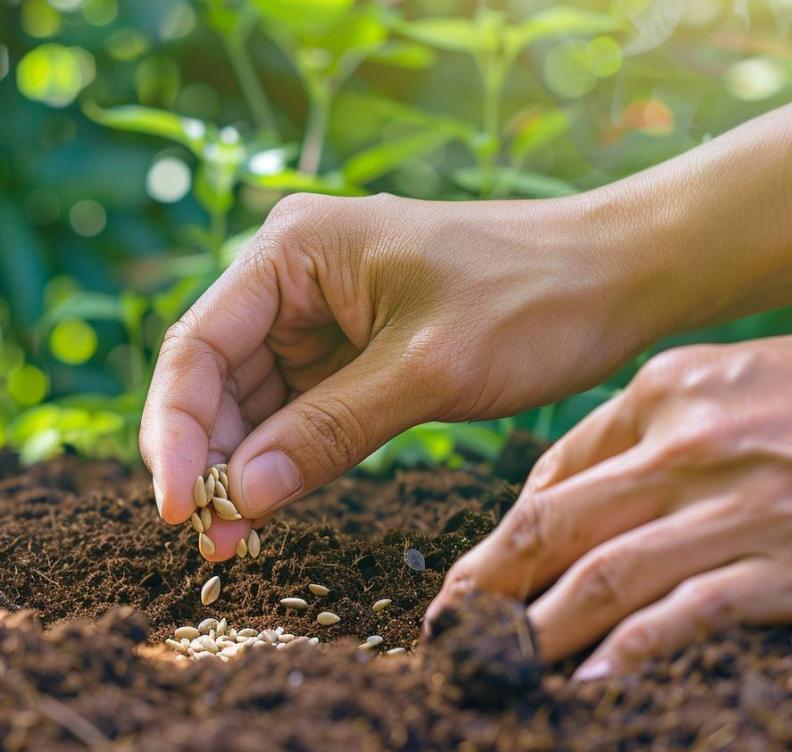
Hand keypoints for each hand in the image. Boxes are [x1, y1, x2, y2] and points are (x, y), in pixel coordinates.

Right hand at [140, 191, 646, 558]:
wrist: (616, 277)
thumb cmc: (530, 298)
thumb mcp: (426, 370)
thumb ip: (328, 431)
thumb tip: (241, 497)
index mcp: (292, 250)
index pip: (198, 345)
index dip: (175, 429)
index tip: (178, 506)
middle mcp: (290, 278)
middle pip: (213, 377)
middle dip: (207, 458)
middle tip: (210, 539)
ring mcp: (317, 316)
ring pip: (249, 402)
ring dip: (240, 469)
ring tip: (233, 541)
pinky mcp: (347, 352)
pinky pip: (294, 412)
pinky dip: (282, 461)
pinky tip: (269, 511)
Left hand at [426, 336, 791, 679]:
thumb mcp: (716, 381)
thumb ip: (627, 428)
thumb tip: (543, 493)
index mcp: (665, 393)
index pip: (553, 475)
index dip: (499, 536)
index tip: (464, 583)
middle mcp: (690, 446)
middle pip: (558, 524)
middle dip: (491, 584)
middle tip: (450, 628)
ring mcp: (740, 505)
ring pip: (606, 575)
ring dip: (541, 627)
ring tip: (497, 662)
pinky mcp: (789, 561)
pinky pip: (689, 613)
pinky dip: (630, 653)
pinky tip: (590, 683)